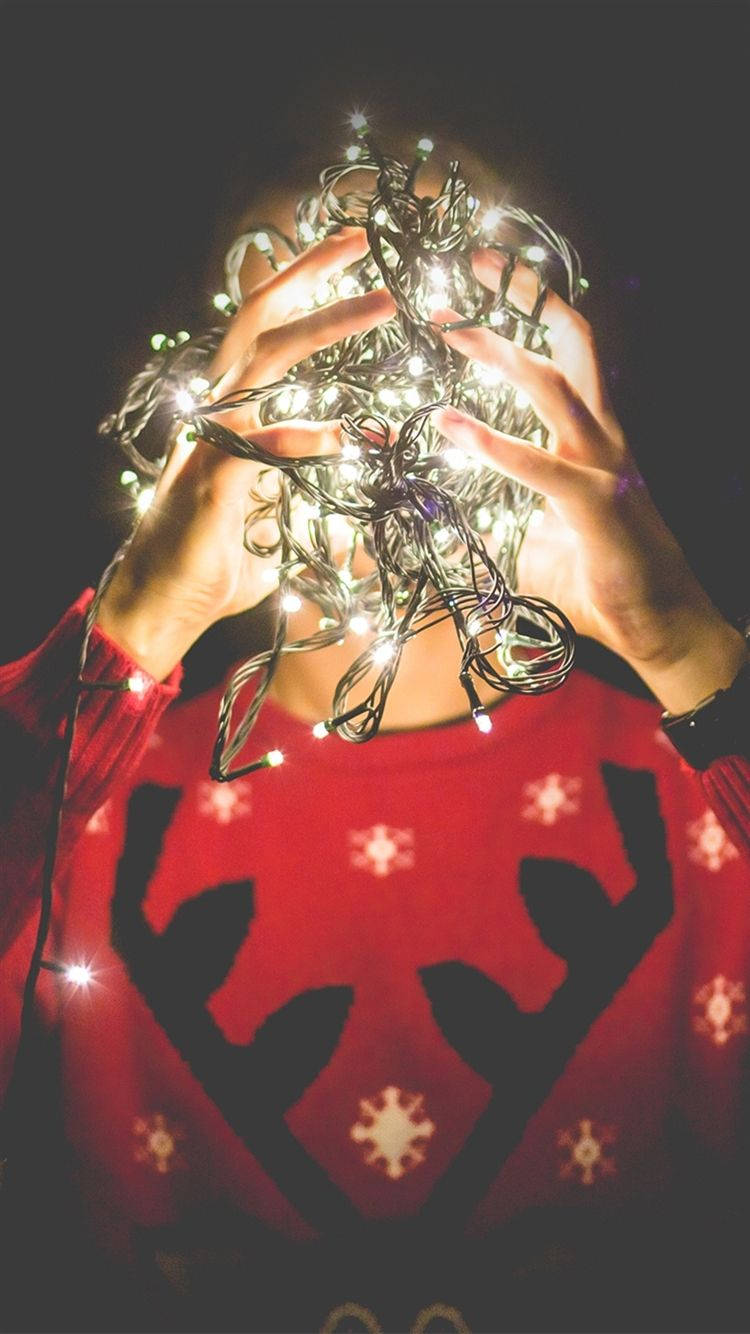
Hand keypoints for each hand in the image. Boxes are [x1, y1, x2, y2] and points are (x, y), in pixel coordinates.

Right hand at [98, 229, 394, 679]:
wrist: (163, 605)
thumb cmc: (218, 561)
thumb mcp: (277, 514)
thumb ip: (304, 482)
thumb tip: (346, 470)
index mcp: (229, 410)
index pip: (265, 331)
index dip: (302, 289)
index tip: (350, 258)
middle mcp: (216, 410)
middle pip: (260, 318)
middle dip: (309, 273)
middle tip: (361, 241)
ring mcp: (209, 439)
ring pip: (266, 361)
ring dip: (326, 326)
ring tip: (381, 304)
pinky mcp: (211, 480)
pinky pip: (259, 443)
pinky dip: (301, 435)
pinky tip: (341, 435)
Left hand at [432, 253, 746, 712]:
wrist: (663, 627)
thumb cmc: (603, 585)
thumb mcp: (540, 541)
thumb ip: (507, 518)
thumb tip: (461, 522)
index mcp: (592, 439)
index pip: (564, 357)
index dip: (531, 310)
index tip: (487, 278)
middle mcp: (603, 439)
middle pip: (567, 345)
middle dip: (521, 297)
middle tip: (470, 263)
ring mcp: (604, 467)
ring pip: (556, 388)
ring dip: (501, 351)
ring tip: (451, 328)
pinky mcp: (596, 506)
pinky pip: (540, 466)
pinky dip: (492, 443)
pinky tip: (449, 425)